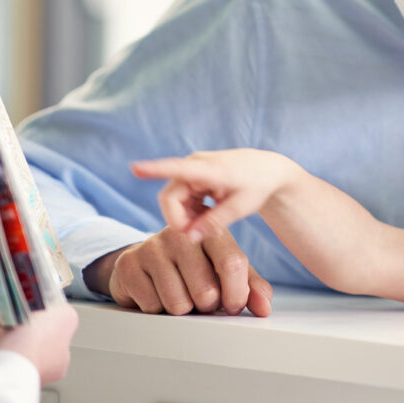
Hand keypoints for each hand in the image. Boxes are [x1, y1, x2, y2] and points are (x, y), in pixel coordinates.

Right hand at [0, 301, 76, 385]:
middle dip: (20, 312)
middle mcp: (26, 361)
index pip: (54, 335)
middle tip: (18, 294)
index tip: (41, 299)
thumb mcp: (66, 319)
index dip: (50, 316)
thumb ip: (65, 311)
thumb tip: (58, 307)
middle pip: (25, 333)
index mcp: (53, 358)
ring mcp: (1, 360)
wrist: (2, 362)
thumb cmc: (36, 346)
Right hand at [94, 225, 273, 316]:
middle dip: (207, 306)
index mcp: (210, 232)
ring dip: (182, 310)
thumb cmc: (193, 268)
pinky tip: (157, 294)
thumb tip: (264, 307)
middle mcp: (180, 234)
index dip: (236, 295)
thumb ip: (249, 287)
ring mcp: (152, 246)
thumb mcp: (224, 272)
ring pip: (178, 304)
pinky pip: (152, 307)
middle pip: (205, 291)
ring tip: (179, 294)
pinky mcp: (129, 264)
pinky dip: (158, 309)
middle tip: (200, 299)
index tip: (231, 306)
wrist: (146, 262)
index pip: (232, 263)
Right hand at [131, 149, 299, 239]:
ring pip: (175, 201)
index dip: (154, 170)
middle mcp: (195, 165)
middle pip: (170, 198)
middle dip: (180, 220)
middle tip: (200, 235)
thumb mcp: (240, 207)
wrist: (268, 170)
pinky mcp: (194, 176)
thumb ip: (215, 222)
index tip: (135, 168)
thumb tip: (188, 237)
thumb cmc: (257, 186)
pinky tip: (209, 216)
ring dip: (187, 217)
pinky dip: (191, 212)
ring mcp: (193, 170)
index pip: (176, 169)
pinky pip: (182, 198)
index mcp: (208, 169)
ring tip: (211, 225)